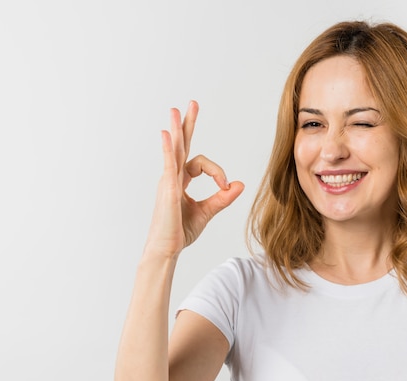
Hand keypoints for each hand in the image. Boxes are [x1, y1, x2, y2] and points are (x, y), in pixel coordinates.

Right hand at [143, 101, 243, 258]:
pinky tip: (168, 134)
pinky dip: (168, 149)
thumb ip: (223, 198)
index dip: (218, 172)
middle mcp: (172, 177)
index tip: (226, 186)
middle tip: (193, 104)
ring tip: (176, 111)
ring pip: (174, 150)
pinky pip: (168, 164)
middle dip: (188, 124)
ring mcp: (167, 181)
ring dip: (177, 130)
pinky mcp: (167, 189)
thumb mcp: (207, 212)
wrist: (167, 249)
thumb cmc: (180, 232)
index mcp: (180, 181)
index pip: (201, 163)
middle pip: (182, 145)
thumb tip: (239, 184)